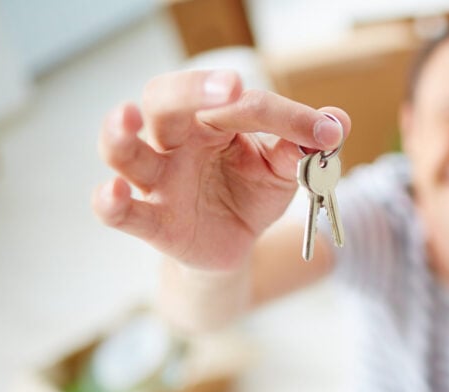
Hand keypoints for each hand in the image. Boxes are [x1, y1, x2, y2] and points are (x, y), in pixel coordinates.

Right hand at [94, 70, 350, 270]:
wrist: (236, 245)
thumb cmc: (251, 193)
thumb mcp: (284, 171)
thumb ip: (303, 148)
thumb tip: (337, 123)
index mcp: (212, 119)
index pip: (241, 104)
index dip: (285, 117)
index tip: (324, 133)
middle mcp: (176, 141)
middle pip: (164, 101)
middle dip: (194, 89)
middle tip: (231, 88)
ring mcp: (158, 181)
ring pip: (123, 150)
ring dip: (120, 133)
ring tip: (127, 117)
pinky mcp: (153, 223)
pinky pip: (121, 212)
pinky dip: (110, 202)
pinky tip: (114, 191)